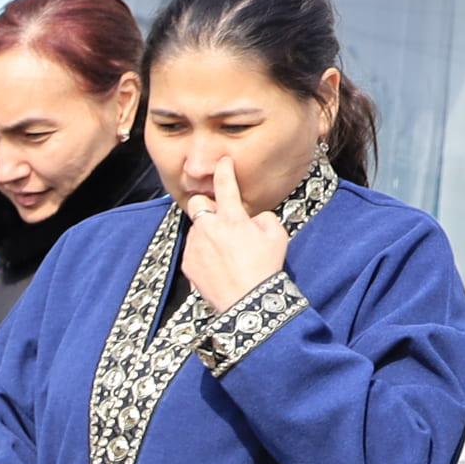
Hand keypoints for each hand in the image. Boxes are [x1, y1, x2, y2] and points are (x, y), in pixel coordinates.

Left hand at [179, 158, 288, 311]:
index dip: (224, 171)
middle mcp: (209, 229)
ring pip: (196, 229)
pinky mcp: (187, 263)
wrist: (246, 300)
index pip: (226, 186)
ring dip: (208, 232)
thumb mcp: (276, 235)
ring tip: (225, 250)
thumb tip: (252, 218)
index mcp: (232, 218)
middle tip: (219, 215)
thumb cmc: (264, 268)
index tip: (222, 162)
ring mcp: (195, 246)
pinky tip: (218, 264)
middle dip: (206, 203)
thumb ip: (263, 218)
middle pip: (197, 202)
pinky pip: (193, 250)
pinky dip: (203, 252)